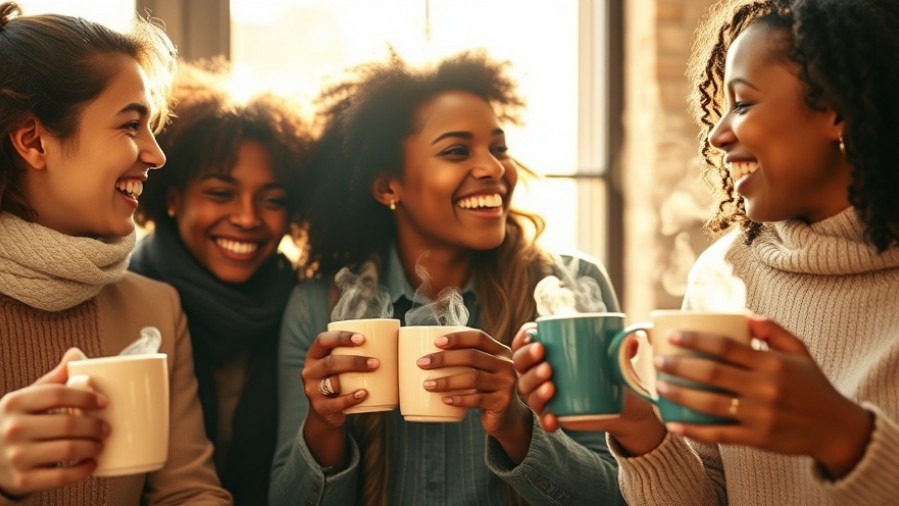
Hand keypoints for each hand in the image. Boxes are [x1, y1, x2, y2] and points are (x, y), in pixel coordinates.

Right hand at [0, 348, 107, 496]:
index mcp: (15, 402)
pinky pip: (62, 477)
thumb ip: (52, 380)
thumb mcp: (26, 400)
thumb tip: (76, 353)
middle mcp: (13, 429)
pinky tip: (92, 463)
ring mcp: (16, 457)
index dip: (86, 397)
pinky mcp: (23, 480)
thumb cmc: (16, 423)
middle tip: (106, 428)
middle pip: (68, 424)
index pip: (58, 394)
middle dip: (95, 426)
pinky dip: (83, 470)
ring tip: (100, 444)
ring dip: (93, 447)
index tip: (104, 402)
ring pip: (69, 450)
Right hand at [301, 331, 377, 429]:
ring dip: (354, 378)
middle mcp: (309, 371)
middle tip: (376, 362)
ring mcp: (312, 390)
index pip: (323, 340)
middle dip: (354, 361)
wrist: (325, 412)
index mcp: (314, 355)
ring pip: (332, 382)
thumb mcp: (340, 365)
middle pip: (330, 362)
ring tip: (373, 377)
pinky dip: (350, 398)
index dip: (341, 337)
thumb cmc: (339, 380)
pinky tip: (363, 393)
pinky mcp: (319, 407)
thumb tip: (391, 340)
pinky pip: (335, 403)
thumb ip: (354, 353)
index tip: (362, 339)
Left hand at [418, 329, 530, 440]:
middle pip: (472, 356)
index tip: (436, 343)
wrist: (508, 416)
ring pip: (473, 378)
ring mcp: (507, 383)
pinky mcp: (502, 402)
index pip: (479, 337)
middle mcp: (507, 364)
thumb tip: (427, 350)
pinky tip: (445, 400)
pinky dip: (459, 399)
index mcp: (500, 351)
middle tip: (422, 363)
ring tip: (427, 385)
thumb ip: (467, 359)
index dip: (457, 337)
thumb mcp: (483, 370)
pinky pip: (477, 399)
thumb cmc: (486, 389)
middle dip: (444, 359)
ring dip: (447, 381)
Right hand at [512, 323, 665, 455]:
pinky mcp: (557, 415)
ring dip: (535, 387)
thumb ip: (624, 348)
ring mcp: (547, 396)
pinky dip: (546, 419)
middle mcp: (541, 374)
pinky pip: (544, 419)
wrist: (627, 407)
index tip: (531, 332)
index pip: (524, 344)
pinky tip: (554, 417)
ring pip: (528, 391)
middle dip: (527, 359)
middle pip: (521, 367)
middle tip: (544, 356)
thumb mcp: (618, 358)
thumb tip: (633, 340)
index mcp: (549, 353)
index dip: (522, 338)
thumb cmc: (615, 372)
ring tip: (551, 384)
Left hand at [656, 316, 872, 477]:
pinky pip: (720, 435)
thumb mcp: (799, 351)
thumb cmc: (813, 385)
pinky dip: (694, 430)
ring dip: (680, 395)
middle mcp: (765, 388)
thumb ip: (772, 329)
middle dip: (680, 366)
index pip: (726, 346)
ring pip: (711, 404)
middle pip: (712, 374)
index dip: (696, 340)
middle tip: (658, 360)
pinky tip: (673, 424)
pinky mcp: (758, 439)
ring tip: (659, 387)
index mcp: (772, 363)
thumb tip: (742, 313)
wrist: (837, 429)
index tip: (673, 336)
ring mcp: (760, 416)